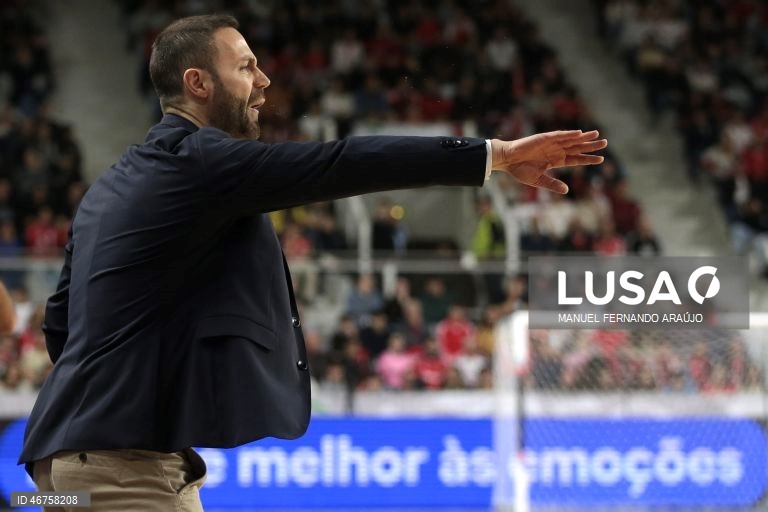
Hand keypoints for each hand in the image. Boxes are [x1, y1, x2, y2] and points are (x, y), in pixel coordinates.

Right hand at [491, 130, 607, 193]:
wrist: (507, 160)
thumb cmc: (520, 170)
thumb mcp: (538, 180)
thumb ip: (552, 184)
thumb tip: (566, 190)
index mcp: (555, 160)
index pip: (575, 159)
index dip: (588, 159)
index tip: (601, 159)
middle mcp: (555, 150)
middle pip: (577, 147)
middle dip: (591, 146)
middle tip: (605, 143)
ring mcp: (551, 143)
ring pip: (571, 140)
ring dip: (584, 137)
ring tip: (597, 135)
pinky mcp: (544, 137)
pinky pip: (559, 135)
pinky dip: (569, 134)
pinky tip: (580, 133)